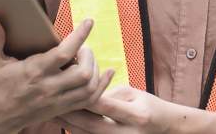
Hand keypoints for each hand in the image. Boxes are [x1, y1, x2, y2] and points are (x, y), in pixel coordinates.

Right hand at [0, 18, 114, 132]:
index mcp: (33, 72)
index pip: (64, 54)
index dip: (79, 36)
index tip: (89, 22)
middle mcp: (48, 88)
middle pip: (83, 73)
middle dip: (89, 55)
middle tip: (82, 47)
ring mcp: (56, 101)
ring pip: (90, 87)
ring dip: (96, 69)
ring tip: (88, 58)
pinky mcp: (61, 109)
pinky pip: (90, 100)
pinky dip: (101, 86)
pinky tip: (106, 73)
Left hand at [55, 86, 185, 133]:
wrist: (164, 129)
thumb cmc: (147, 106)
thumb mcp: (134, 93)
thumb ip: (111, 94)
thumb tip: (87, 92)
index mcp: (137, 115)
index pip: (106, 106)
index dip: (86, 97)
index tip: (68, 87)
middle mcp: (128, 133)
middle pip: (93, 125)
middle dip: (70, 114)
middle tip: (52, 103)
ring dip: (69, 125)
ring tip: (52, 113)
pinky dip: (76, 132)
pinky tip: (64, 123)